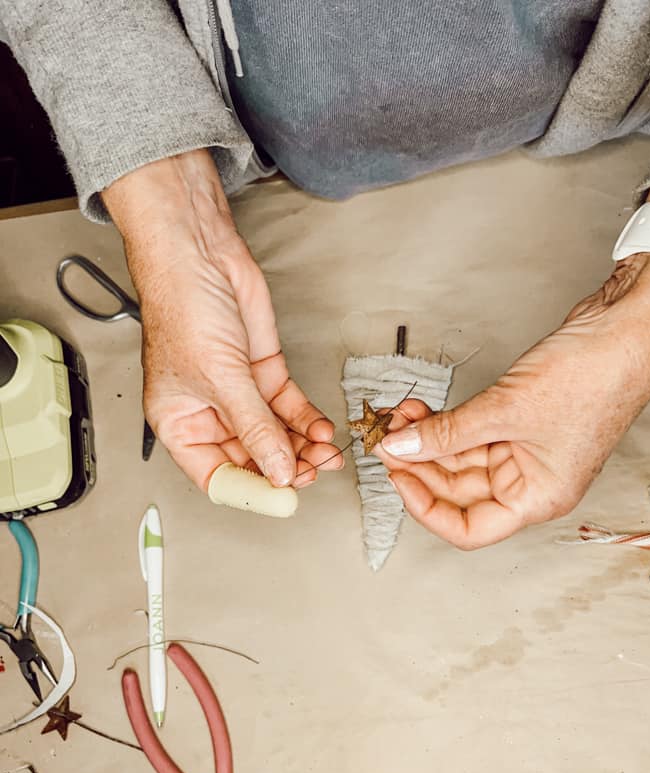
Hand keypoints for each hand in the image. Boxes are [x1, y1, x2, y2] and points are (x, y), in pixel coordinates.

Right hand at [104, 150, 342, 489]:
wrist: (198, 252)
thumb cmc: (181, 306)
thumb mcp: (221, 380)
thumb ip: (254, 429)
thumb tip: (279, 472)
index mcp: (179, 424)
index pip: (217, 476)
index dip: (252, 491)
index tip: (284, 497)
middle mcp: (208, 413)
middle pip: (252, 459)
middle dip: (286, 467)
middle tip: (314, 473)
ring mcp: (238, 393)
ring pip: (275, 434)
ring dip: (302, 446)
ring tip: (326, 453)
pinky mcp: (261, 372)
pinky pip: (287, 407)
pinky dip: (307, 420)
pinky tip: (322, 429)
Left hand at [377, 250, 649, 549]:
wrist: (626, 329)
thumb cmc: (595, 377)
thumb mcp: (505, 409)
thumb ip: (447, 433)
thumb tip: (401, 447)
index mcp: (539, 498)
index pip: (469, 529)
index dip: (426, 509)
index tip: (398, 477)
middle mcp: (532, 482)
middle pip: (459, 492)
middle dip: (420, 463)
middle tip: (389, 437)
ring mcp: (526, 452)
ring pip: (461, 459)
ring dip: (428, 438)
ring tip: (402, 414)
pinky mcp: (519, 422)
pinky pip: (471, 433)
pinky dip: (445, 422)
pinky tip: (422, 409)